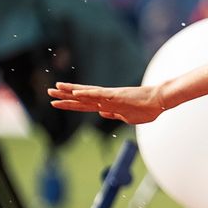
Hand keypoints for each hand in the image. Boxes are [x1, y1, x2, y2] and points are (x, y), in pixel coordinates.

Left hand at [47, 81, 165, 124]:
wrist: (159, 101)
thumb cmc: (147, 109)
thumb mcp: (127, 117)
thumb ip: (114, 115)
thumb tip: (102, 114)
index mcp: (108, 106)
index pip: (85, 105)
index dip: (71, 104)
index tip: (58, 102)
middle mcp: (105, 99)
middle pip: (81, 98)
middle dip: (64, 97)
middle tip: (49, 93)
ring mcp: (109, 97)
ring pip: (85, 94)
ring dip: (69, 92)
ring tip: (55, 89)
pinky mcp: (115, 95)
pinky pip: (97, 94)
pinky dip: (85, 93)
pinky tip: (75, 92)